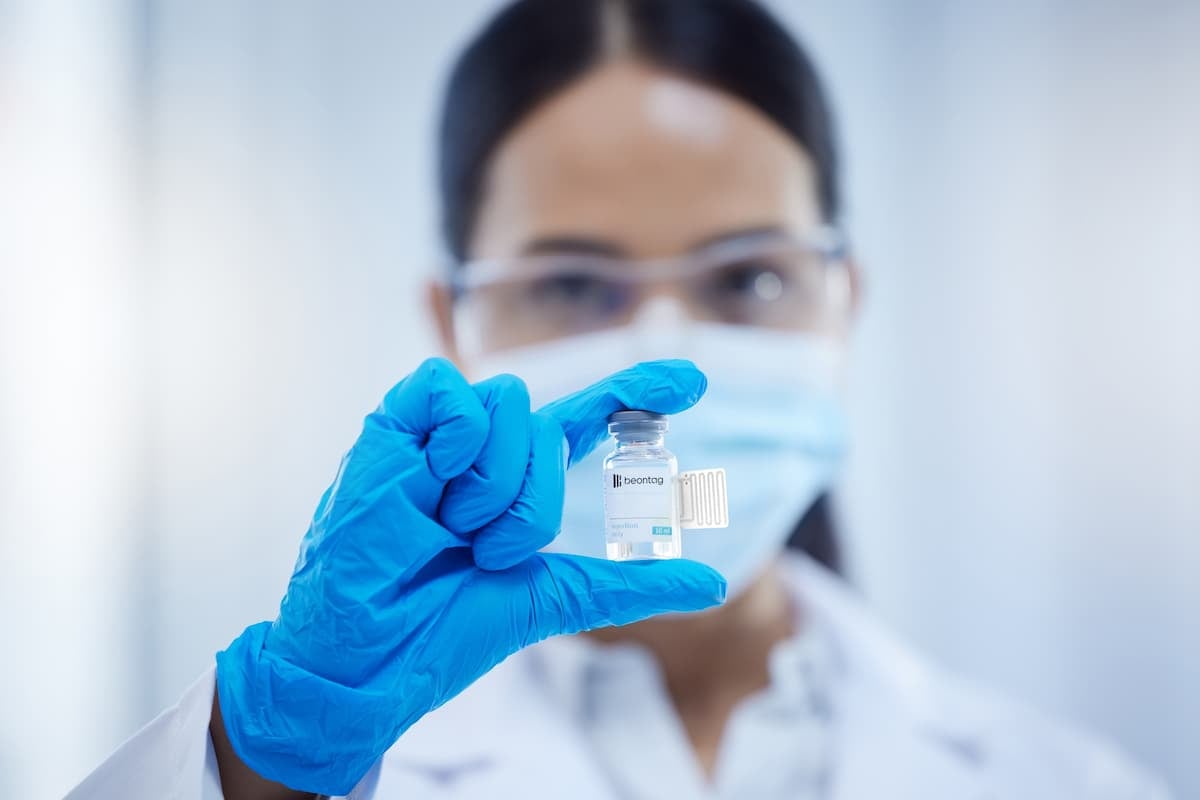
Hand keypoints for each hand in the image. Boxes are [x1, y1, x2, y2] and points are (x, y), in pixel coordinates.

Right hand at [213, 358, 725, 794]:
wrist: (372, 655)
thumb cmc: (445, 629)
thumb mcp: (552, 597)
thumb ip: (629, 584)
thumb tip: (711, 586)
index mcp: (520, 481)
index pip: (587, 417)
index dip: (638, 391)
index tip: (696, 383)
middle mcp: (485, 450)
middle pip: (550, 425)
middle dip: (531, 504)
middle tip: (485, 552)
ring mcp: (439, 434)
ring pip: (510, 404)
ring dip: (494, 484)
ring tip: (450, 529)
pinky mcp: (394, 424)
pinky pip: (449, 389)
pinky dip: (454, 439)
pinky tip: (429, 482)